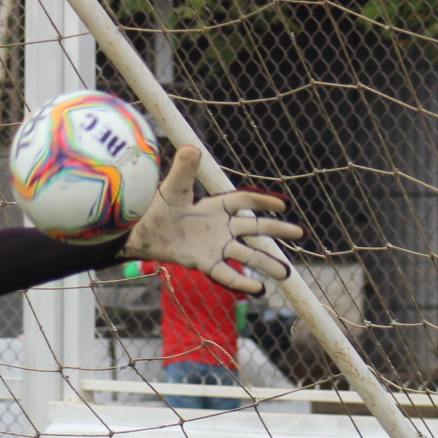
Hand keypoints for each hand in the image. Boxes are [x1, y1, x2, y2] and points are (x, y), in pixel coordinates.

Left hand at [119, 144, 302, 294]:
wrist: (137, 234)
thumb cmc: (153, 209)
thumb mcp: (171, 189)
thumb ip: (183, 170)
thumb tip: (191, 148)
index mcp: (214, 206)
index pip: (244, 201)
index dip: (262, 200)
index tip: (284, 203)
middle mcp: (219, 227)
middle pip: (254, 229)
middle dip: (277, 230)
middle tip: (300, 233)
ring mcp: (214, 246)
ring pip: (246, 255)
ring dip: (266, 263)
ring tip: (286, 273)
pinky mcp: (204, 263)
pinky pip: (226, 274)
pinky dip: (242, 282)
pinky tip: (259, 289)